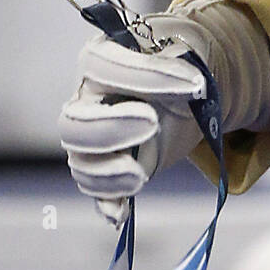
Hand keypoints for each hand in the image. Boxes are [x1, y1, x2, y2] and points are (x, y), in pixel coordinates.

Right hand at [58, 13, 214, 224]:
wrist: (185, 87)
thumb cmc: (178, 64)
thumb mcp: (186, 54)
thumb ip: (182, 64)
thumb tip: (193, 86)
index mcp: (100, 61)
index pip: (101, 65)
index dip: (144, 75)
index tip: (196, 84)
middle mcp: (88, 101)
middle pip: (73, 125)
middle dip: (110, 128)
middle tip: (153, 122)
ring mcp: (97, 139)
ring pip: (81, 162)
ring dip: (107, 173)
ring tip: (140, 174)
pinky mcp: (114, 167)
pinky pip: (98, 191)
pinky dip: (108, 203)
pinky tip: (120, 216)